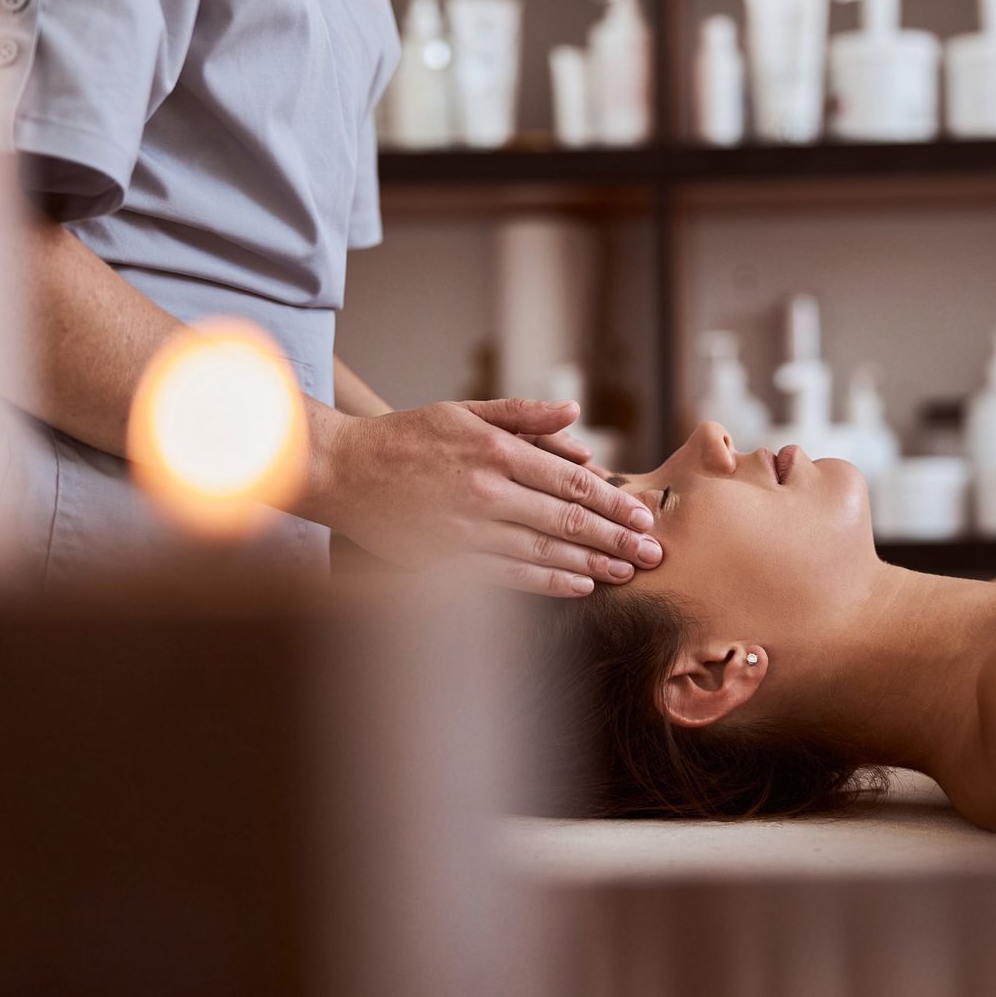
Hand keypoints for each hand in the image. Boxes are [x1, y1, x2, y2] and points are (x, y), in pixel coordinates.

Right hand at [304, 397, 661, 596]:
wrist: (343, 470)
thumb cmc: (406, 437)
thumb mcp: (464, 411)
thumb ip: (523, 415)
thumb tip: (576, 416)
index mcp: (494, 450)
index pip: (570, 480)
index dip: (613, 501)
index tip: (642, 516)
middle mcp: (486, 491)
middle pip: (566, 519)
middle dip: (616, 537)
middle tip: (653, 553)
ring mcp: (466, 528)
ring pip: (543, 550)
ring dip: (591, 563)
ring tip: (626, 572)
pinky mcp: (446, 559)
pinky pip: (508, 574)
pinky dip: (548, 581)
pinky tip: (579, 585)